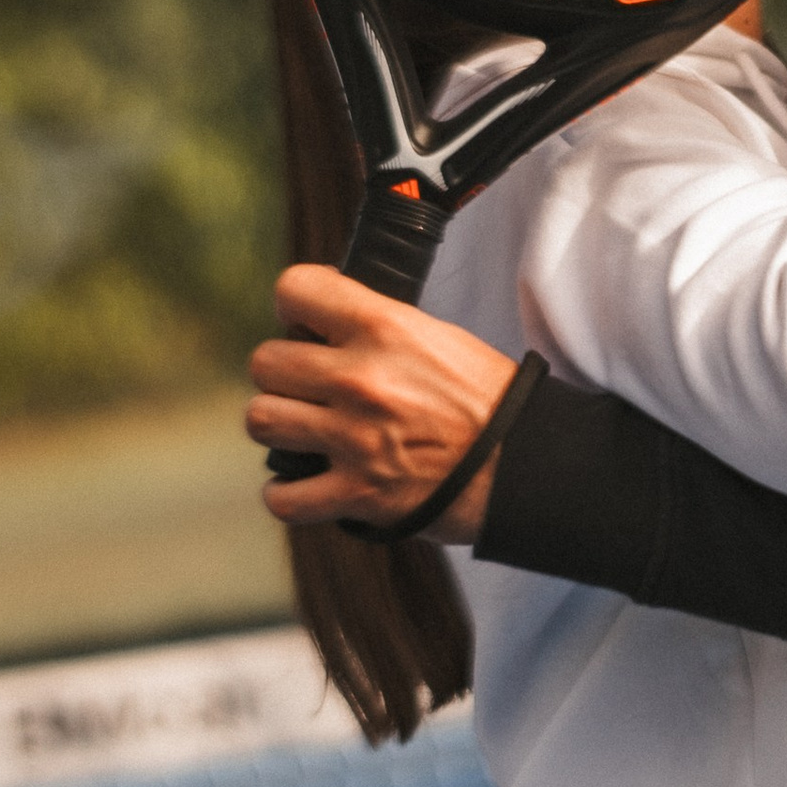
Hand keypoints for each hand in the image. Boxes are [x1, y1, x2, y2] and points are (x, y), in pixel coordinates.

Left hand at [248, 267, 519, 542]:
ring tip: (307, 429)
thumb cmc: (487, 400)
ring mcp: (354, 439)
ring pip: (261, 419)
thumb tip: (325, 327)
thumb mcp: (437, 337)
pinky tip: (307, 481)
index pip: (294, 290)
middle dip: (284, 372)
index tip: (307, 323)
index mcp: (384, 329)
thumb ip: (377, 327)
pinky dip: (287, 494)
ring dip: (281, 425)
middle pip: (265, 362)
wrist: (525, 466)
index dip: (294, 306)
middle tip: (311, 385)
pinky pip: (282, 496)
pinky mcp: (356, 494)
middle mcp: (361, 380)